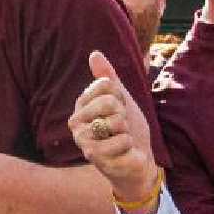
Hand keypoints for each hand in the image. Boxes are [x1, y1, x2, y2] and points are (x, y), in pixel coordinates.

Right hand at [69, 50, 159, 204]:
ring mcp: (82, 139)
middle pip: (109, 102)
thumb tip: (94, 53)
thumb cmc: (127, 130)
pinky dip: (128, 145)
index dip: (121, 98)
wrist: (137, 160)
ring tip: (120, 140)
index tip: (119, 111)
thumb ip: (108, 78)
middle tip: (120, 128)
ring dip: (126, 131)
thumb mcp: (121, 100)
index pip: (106, 86)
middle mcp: (75, 122)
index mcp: (80, 106)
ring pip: (116, 120)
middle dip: (124, 115)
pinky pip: (122, 139)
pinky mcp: (93, 155)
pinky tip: (121, 152)